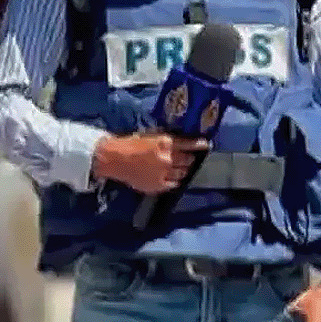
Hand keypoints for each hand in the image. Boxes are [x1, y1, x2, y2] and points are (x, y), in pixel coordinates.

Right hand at [90, 133, 207, 193]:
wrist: (114, 158)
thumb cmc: (131, 144)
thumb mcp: (151, 136)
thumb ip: (167, 140)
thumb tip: (182, 142)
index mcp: (165, 143)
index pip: (189, 144)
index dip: (199, 144)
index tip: (206, 144)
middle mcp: (167, 159)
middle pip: (188, 160)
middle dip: (189, 158)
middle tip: (188, 157)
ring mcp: (163, 173)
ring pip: (183, 173)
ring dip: (184, 169)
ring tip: (181, 167)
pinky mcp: (157, 186)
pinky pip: (174, 184)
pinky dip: (175, 180)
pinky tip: (173, 177)